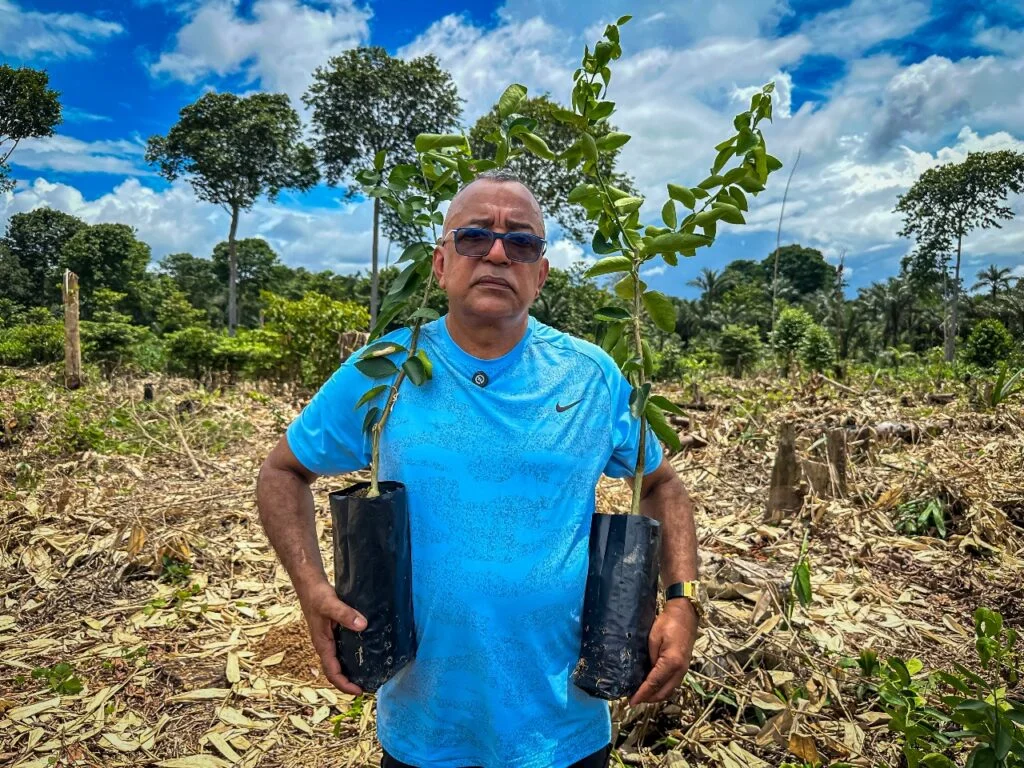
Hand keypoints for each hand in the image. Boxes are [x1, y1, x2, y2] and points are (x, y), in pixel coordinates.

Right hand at [297, 579, 366, 694]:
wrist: (309, 584)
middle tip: (369, 686)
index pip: (332, 672)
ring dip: (350, 669)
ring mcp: (328, 638)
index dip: (344, 684)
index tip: (359, 691)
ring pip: (339, 660)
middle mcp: (325, 644)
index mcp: (322, 644)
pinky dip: (351, 655)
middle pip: (335, 670)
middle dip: (349, 681)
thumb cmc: (316, 595)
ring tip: (368, 673)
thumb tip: (362, 625)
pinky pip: (342, 648)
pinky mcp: (333, 630)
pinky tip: (364, 651)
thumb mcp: (331, 604)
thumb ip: (345, 614)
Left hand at [629, 600, 697, 706]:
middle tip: (634, 699)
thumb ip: (650, 658)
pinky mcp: (684, 667)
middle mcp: (680, 670)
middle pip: (663, 692)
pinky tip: (653, 686)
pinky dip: (662, 689)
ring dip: (656, 695)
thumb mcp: (654, 638)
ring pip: (669, 691)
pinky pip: (672, 684)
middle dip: (648, 699)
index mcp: (671, 662)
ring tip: (642, 695)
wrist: (686, 615)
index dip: (642, 694)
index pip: (654, 683)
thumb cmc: (668, 623)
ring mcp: (684, 670)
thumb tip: (645, 673)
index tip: (631, 701)